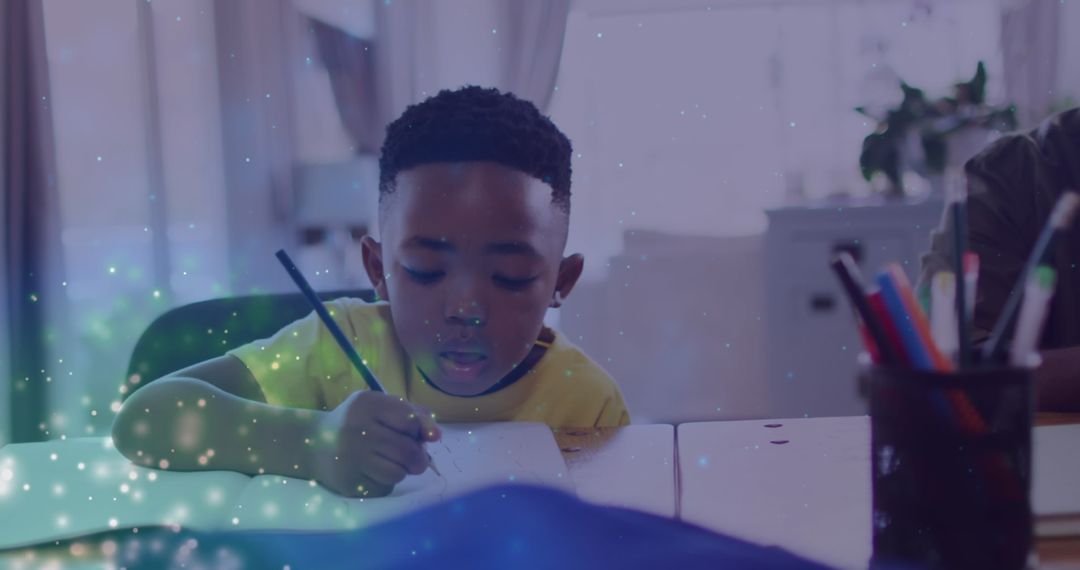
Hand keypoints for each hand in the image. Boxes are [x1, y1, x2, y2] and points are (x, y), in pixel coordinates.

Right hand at [310, 390, 440, 496]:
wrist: (314, 443)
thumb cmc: (358, 422)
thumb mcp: (381, 407)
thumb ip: (413, 414)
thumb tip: (435, 436)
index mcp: (367, 405)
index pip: (410, 421)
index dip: (419, 430)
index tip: (414, 433)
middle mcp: (356, 430)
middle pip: (407, 451)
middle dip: (418, 457)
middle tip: (415, 458)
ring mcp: (350, 458)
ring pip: (398, 473)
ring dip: (402, 470)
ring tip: (389, 462)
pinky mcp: (348, 482)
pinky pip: (384, 487)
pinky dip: (385, 482)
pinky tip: (372, 472)